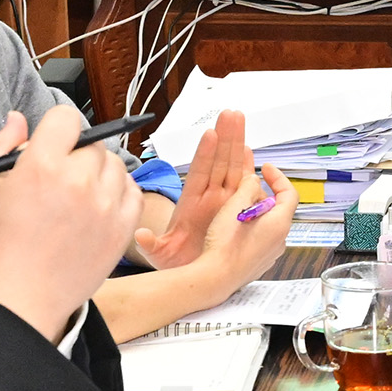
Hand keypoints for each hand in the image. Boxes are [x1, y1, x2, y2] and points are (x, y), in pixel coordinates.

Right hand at [0, 104, 141, 341]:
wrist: (23, 298)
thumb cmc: (3, 248)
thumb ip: (2, 148)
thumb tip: (17, 119)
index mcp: (41, 165)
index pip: (65, 118)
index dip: (56, 129)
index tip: (52, 144)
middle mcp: (78, 179)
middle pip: (92, 144)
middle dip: (76, 156)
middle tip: (60, 180)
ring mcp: (106, 203)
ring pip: (115, 164)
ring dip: (99, 174)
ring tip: (78, 197)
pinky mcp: (124, 225)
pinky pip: (133, 190)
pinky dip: (119, 194)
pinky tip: (98, 208)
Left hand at [137, 110, 248, 269]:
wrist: (193, 277)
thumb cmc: (177, 262)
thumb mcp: (161, 254)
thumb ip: (152, 244)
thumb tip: (141, 236)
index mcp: (191, 203)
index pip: (199, 172)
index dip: (204, 153)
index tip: (210, 133)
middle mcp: (208, 198)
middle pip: (219, 162)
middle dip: (225, 137)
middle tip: (231, 113)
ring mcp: (223, 201)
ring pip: (232, 167)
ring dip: (236, 143)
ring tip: (239, 119)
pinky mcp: (236, 209)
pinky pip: (243, 185)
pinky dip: (247, 168)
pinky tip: (250, 151)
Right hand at [192, 163, 295, 288]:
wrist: (214, 279)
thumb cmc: (224, 246)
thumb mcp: (234, 206)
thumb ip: (247, 188)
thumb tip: (254, 180)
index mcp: (279, 224)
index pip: (289, 193)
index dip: (278, 177)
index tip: (266, 168)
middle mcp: (280, 240)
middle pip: (277, 209)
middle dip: (261, 196)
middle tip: (244, 190)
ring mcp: (271, 253)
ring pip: (268, 224)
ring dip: (255, 213)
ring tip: (235, 210)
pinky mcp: (259, 262)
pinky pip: (260, 239)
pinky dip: (251, 229)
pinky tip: (233, 229)